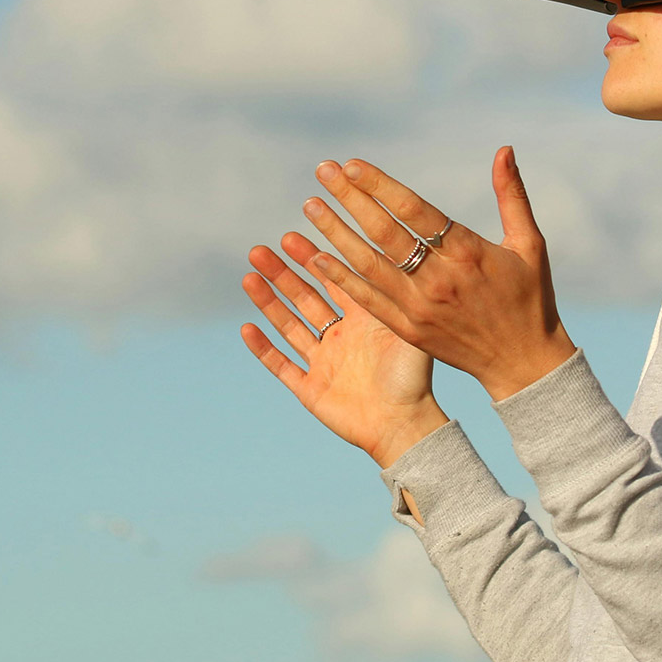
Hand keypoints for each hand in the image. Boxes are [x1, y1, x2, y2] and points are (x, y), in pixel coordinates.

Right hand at [240, 231, 448, 467]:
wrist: (405, 426)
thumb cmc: (414, 379)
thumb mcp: (406, 328)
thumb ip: (393, 294)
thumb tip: (389, 250)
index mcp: (362, 320)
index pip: (332, 281)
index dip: (311, 259)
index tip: (291, 235)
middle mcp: (339, 337)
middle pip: (303, 298)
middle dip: (282, 274)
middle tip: (261, 251)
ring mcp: (323, 363)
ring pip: (288, 326)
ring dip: (268, 302)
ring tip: (249, 277)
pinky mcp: (310, 389)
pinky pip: (281, 365)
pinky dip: (264, 348)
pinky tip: (248, 328)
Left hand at [300, 146, 576, 401]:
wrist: (524, 363)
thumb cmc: (530, 298)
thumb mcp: (529, 244)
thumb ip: (511, 195)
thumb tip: (503, 149)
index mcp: (468, 253)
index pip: (414, 210)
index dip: (379, 185)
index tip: (351, 165)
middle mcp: (439, 279)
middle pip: (384, 232)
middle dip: (350, 199)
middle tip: (322, 171)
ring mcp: (420, 307)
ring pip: (368, 264)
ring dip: (336, 233)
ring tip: (310, 207)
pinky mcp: (409, 330)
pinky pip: (368, 301)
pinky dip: (342, 279)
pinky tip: (318, 258)